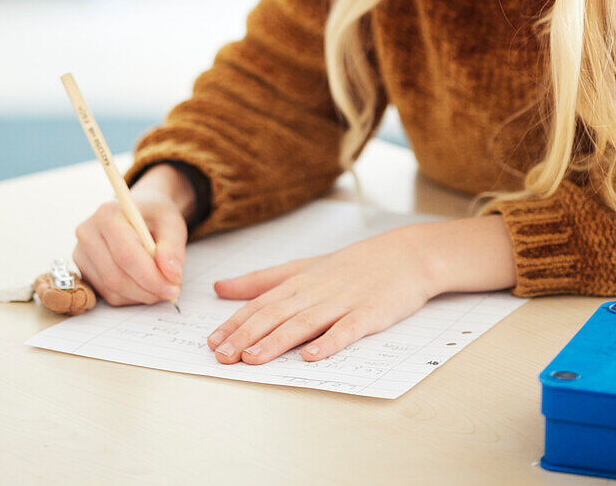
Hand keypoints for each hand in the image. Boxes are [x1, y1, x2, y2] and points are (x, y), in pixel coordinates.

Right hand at [73, 165, 193, 304]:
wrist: (138, 211)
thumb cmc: (154, 215)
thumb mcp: (172, 223)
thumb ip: (173, 247)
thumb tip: (171, 274)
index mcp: (107, 214)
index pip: (125, 255)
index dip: (150, 276)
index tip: (173, 287)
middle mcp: (88, 233)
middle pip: (116, 276)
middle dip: (147, 290)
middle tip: (171, 290)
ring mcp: (81, 253)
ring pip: (112, 289)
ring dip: (141, 295)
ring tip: (160, 285)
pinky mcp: (83, 270)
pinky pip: (108, 294)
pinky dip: (131, 296)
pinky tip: (144, 284)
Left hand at [206, 224, 439, 364]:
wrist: (403, 256)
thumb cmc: (350, 266)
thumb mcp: (302, 267)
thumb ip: (261, 280)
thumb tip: (219, 288)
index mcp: (298, 281)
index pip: (260, 304)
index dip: (235, 323)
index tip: (212, 342)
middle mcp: (315, 290)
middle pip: (276, 314)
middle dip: (246, 336)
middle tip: (222, 356)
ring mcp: (342, 302)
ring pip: (304, 323)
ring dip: (276, 342)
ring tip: (253, 359)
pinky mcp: (369, 314)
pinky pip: (346, 329)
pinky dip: (329, 343)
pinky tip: (312, 356)